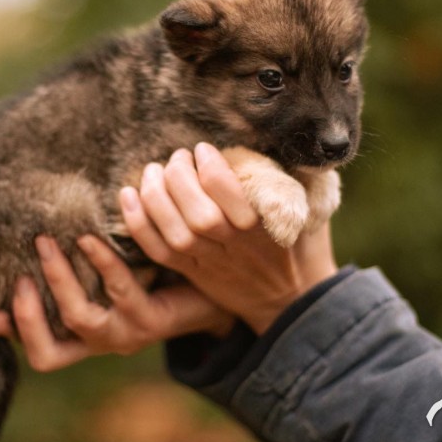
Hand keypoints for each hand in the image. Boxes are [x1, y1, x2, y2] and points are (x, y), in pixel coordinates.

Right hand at [0, 234, 233, 371]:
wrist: (211, 287)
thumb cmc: (153, 274)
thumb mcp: (109, 271)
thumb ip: (77, 262)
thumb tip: (38, 228)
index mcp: (85, 336)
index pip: (35, 345)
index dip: (4, 333)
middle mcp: (99, 343)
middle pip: (47, 352)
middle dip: (28, 310)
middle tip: (19, 265)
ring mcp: (125, 336)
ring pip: (78, 317)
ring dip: (59, 278)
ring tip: (49, 241)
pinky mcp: (151, 320)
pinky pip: (119, 290)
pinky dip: (101, 261)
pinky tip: (90, 236)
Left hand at [122, 142, 336, 333]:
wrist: (291, 301)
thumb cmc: (302, 244)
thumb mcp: (314, 208)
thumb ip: (301, 176)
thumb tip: (294, 140)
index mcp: (267, 226)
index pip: (228, 193)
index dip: (209, 166)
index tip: (204, 150)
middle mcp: (237, 247)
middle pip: (197, 214)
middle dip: (178, 178)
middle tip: (176, 158)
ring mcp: (212, 263)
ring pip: (174, 233)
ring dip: (154, 197)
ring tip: (152, 171)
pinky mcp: (193, 273)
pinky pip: (158, 251)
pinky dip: (137, 224)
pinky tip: (128, 195)